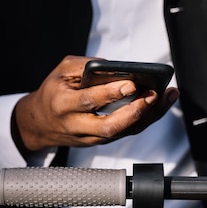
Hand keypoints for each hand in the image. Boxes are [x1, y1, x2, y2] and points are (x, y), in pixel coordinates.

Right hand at [13, 55, 179, 150]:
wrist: (39, 123)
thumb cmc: (54, 91)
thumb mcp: (62, 72)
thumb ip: (87, 66)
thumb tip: (118, 67)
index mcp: (63, 104)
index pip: (90, 101)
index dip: (112, 93)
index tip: (132, 83)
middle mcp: (76, 125)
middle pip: (109, 126)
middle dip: (135, 112)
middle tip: (153, 95)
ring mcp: (90, 137)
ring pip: (123, 132)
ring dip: (148, 116)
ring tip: (166, 95)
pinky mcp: (101, 141)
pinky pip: (127, 132)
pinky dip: (146, 118)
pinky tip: (160, 103)